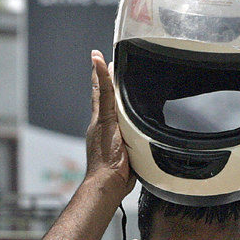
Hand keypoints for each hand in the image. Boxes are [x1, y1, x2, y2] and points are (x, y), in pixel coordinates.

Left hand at [85, 50, 133, 197]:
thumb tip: (99, 64)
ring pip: (120, 115)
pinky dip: (134, 123)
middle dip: (111, 84)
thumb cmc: (107, 154)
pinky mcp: (126, 149)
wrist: (111, 182)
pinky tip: (141, 124)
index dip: (101, 72)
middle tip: (114, 69)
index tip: (99, 56)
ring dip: (124, 103)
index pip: (101, 89)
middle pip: (109, 100)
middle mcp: (106, 125)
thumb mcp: (107, 118)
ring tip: (130, 91)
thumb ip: (106, 93)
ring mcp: (115, 137)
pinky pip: (131, 131)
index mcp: (101, 117)